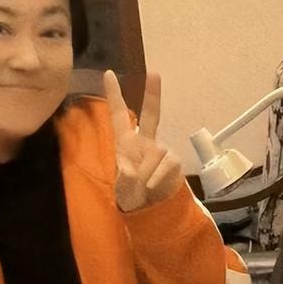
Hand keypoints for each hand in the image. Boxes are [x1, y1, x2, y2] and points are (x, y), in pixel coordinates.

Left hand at [104, 70, 182, 211]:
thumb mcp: (122, 188)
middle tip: (154, 73)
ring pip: (156, 153)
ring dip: (148, 172)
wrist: (149, 210)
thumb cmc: (131, 195)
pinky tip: (152, 186)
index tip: (108, 73)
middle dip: (153, 94)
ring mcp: (161, 151)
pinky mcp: (174, 161)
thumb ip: (125, 178)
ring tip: (143, 186)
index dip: (114, 95)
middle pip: (151, 115)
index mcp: (126, 143)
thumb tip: (132, 171)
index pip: (119, 115)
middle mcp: (145, 142)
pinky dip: (158, 177)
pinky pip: (167, 164)